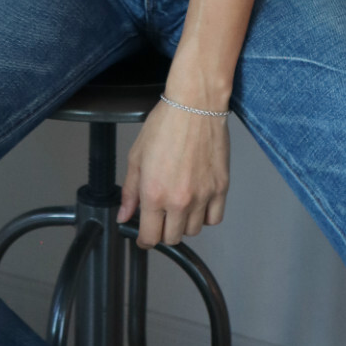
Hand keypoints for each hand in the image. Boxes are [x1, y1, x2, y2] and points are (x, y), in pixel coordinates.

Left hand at [117, 99, 229, 248]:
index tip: (144, 235)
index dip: (144, 239)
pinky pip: (214, 219)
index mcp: (154, 194)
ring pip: (193, 230)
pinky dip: (205, 216)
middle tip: (160, 214)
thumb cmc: (165, 124)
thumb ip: (130, 191)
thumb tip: (124, 216)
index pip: (150, 237)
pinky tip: (197, 201)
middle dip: (163, 230)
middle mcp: (179, 201)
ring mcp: (203, 196)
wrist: (195, 105)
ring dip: (183, 223)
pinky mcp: (221, 188)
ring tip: (179, 202)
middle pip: (172, 238)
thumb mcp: (137, 156)